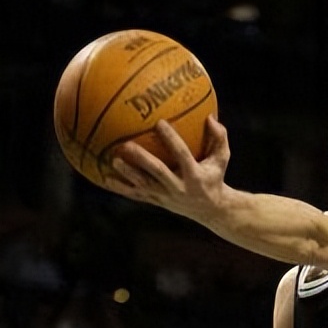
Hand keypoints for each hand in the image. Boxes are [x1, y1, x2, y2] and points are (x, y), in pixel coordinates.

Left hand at [101, 116, 229, 221]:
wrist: (211, 210)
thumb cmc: (215, 177)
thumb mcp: (222, 159)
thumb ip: (219, 137)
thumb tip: (210, 117)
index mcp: (194, 175)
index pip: (182, 155)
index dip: (171, 139)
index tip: (160, 122)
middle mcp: (178, 187)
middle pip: (158, 172)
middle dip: (142, 160)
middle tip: (126, 145)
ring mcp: (166, 197)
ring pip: (144, 185)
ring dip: (128, 174)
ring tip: (113, 161)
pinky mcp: (157, 202)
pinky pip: (137, 195)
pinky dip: (121, 188)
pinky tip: (105, 179)